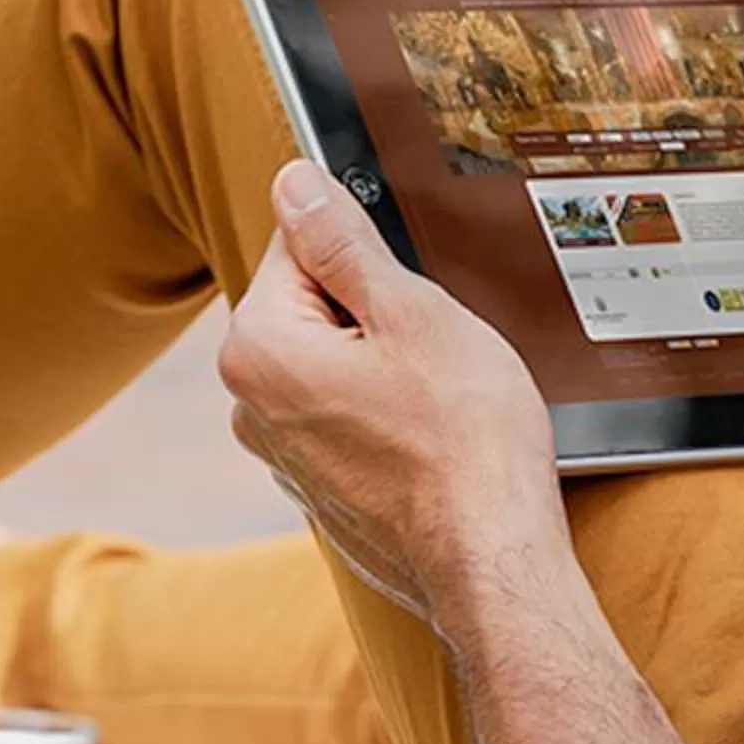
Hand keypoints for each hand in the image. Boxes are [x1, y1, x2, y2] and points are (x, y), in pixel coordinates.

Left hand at [219, 163, 567, 627]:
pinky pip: (349, 414)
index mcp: (258, 349)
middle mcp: (251, 405)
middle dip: (376, 307)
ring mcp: (283, 453)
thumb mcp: (414, 312)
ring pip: (336, 359)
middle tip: (434, 345)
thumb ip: (342, 240)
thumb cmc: (464, 443)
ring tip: (439, 396)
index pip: (297, 242)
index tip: (410, 285)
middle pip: (313, 303)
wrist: (492, 560)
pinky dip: (389, 410)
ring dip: (387, 360)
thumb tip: (295, 183)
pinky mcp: (320, 486)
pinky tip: (434, 433)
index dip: (366, 249)